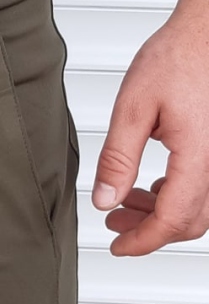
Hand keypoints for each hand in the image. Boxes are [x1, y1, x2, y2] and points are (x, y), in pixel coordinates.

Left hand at [93, 4, 208, 255]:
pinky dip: (178, 195)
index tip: (117, 246)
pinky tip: (152, 185)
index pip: (173, 219)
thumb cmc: (178, 57)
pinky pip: (207, 187)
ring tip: (125, 202)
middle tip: (115, 225)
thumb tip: (104, 200)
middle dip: (150, 230)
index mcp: (200, 155)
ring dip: (163, 213)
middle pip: (191, 221)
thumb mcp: (133, 108)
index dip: (143, 241)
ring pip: (201, 208)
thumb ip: (117, 158)